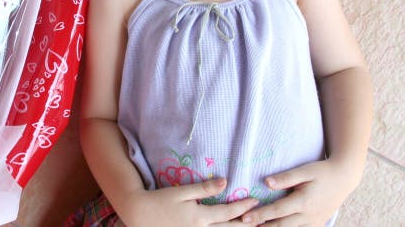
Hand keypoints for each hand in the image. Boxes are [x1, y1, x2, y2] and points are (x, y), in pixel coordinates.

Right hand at [121, 178, 259, 226]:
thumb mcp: (181, 192)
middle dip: (248, 225)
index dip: (244, 207)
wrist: (139, 214)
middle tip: (265, 220)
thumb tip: (225, 181)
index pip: (228, 213)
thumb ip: (204, 188)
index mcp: (200, 217)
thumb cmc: (160, 200)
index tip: (255, 200)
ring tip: (254, 226)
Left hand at [240, 160, 354, 225]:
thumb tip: (266, 182)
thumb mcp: (305, 171)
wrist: (344, 178)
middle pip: (281, 226)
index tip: (244, 217)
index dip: (259, 215)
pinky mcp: (317, 225)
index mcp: (304, 201)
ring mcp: (314, 223)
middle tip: (243, 226)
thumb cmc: (322, 172)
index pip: (277, 211)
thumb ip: (286, 178)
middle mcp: (309, 216)